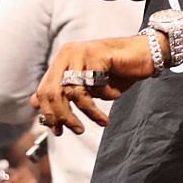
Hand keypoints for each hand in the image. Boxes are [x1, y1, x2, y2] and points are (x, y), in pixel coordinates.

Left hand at [32, 34, 154, 131]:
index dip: (48, 113)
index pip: (44, 90)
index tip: (58, 130)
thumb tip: (35, 104)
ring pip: (71, 93)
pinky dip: (100, 102)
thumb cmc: (119, 71)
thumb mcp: (90, 85)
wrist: (146, 53)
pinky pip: (92, 88)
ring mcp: (80, 52)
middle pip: (52, 92)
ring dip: (85, 113)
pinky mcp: (96, 54)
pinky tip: (110, 105)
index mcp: (62, 59)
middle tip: (76, 130)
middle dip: (62, 116)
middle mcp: (67, 53)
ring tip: (97, 123)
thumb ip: (66, 92)